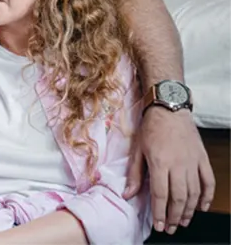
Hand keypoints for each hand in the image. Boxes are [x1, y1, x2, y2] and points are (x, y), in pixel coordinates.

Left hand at [123, 107, 214, 233]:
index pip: (161, 195)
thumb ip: (134, 174)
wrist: (169, 108)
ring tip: (182, 221)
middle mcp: (178, 164)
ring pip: (194, 193)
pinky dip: (207, 196)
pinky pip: (208, 181)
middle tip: (170, 228)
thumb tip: (127, 194)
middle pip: (179, 197)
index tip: (158, 225)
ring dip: (189, 210)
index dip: (160, 213)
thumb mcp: (136, 149)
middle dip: (174, 216)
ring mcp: (192, 162)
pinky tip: (201, 206)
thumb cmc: (150, 127)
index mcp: (159, 162)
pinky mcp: (202, 158)